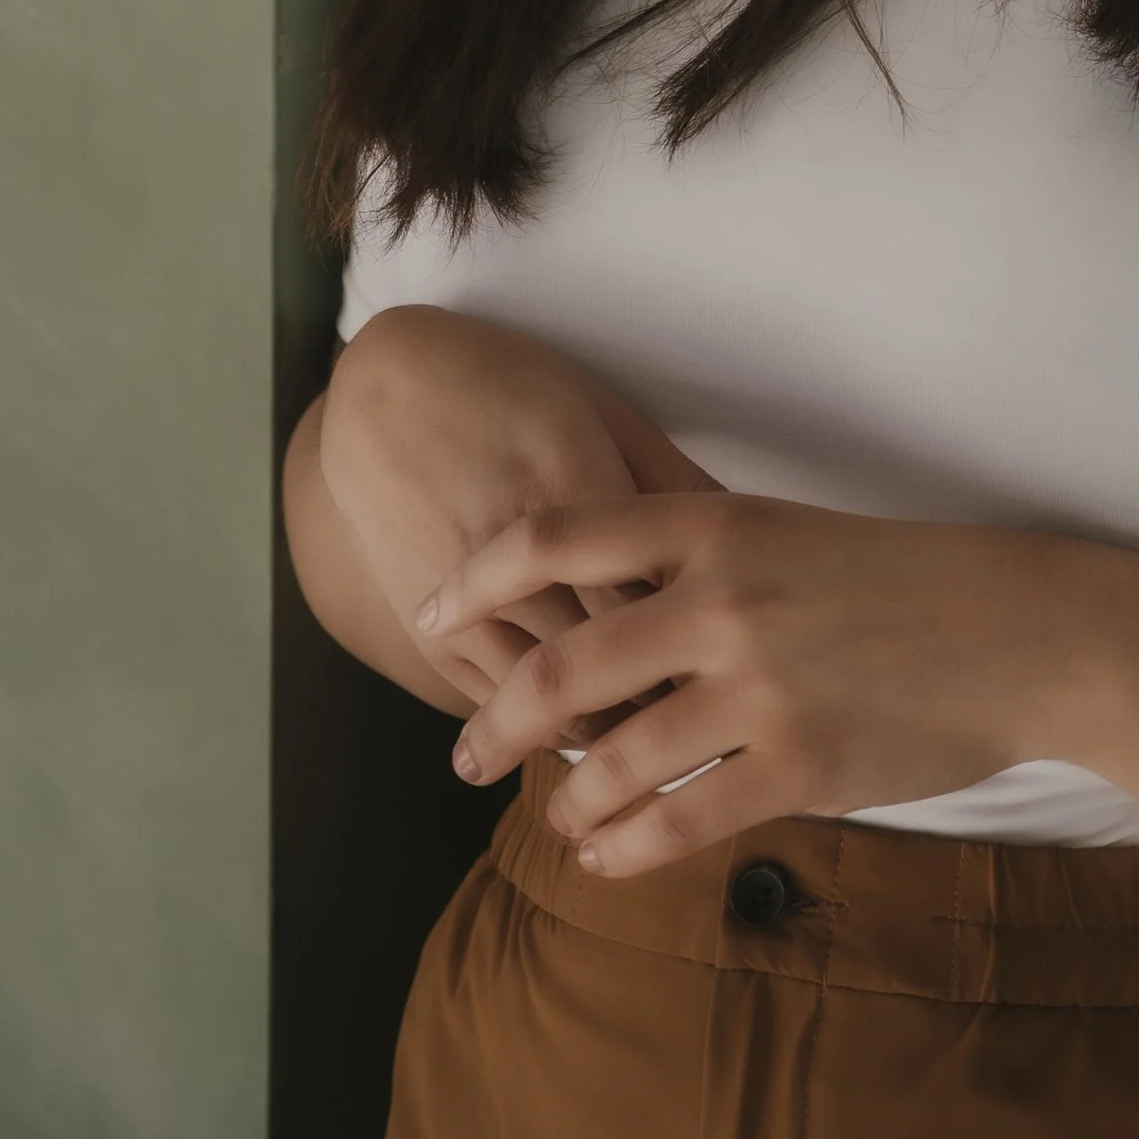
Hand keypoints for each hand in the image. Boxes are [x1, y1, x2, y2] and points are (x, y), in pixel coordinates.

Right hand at [317, 306, 715, 712]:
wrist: (387, 391)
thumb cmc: (511, 387)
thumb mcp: (605, 411)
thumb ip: (674, 478)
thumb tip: (751, 537)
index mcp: (575, 490)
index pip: (646, 609)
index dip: (695, 657)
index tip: (737, 677)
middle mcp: (515, 552)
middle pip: (599, 668)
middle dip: (658, 709)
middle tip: (711, 727)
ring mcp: (464, 596)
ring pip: (542, 703)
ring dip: (600, 735)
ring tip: (652, 751)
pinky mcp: (426, 625)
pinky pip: (488, 700)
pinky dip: (536, 730)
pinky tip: (579, 736)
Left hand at [423, 492, 1083, 872]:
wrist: (1014, 629)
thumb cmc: (900, 578)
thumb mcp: (788, 532)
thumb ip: (697, 561)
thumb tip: (602, 612)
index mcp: (714, 525)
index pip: (556, 535)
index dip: (475, 576)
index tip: (428, 614)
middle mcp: (722, 601)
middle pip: (563, 667)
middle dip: (496, 719)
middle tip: (462, 753)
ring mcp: (757, 689)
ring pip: (614, 760)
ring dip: (566, 800)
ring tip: (553, 814)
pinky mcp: (796, 768)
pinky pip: (680, 823)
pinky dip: (626, 847)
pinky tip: (607, 855)